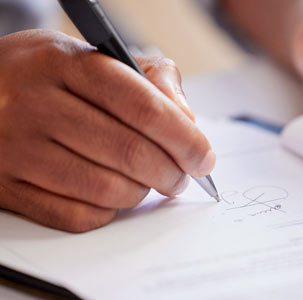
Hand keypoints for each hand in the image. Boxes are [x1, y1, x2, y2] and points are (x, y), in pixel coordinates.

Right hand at [0, 30, 214, 231]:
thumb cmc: (47, 75)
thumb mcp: (93, 56)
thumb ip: (150, 79)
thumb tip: (187, 122)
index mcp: (65, 62)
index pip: (144, 107)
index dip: (185, 138)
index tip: (204, 156)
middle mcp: (34, 103)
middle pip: (130, 153)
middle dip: (172, 172)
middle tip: (182, 176)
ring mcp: (15, 148)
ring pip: (107, 189)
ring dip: (142, 192)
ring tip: (148, 182)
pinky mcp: (5, 186)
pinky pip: (75, 215)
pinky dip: (107, 211)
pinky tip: (111, 194)